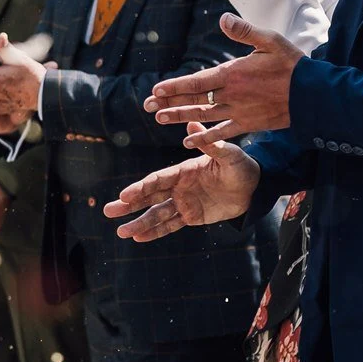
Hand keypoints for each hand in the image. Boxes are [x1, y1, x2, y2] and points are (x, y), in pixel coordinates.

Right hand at [103, 134, 260, 241]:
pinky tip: (139, 238)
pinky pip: (170, 226)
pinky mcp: (191, 217)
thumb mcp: (228, 155)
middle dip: (128, 205)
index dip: (140, 188)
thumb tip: (192, 124)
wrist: (254, 187)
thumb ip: (209, 145)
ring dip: (139, 223)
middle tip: (108, 211)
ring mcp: (183, 203)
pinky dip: (155, 232)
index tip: (125, 195)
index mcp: (182, 172)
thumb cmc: (241, 167)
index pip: (156, 181)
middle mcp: (178, 187)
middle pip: (149, 197)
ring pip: (156, 215)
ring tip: (121, 232)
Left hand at [145, 13, 302, 146]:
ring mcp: (239, 111)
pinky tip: (187, 142)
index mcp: (233, 73)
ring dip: (180, 117)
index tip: (156, 90)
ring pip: (203, 116)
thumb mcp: (270, 40)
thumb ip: (244, 32)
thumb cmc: (292, 64)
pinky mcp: (248, 124)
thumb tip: (223, 19)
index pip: (196, 81)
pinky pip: (222, 133)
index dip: (175, 87)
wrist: (314, 94)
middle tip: (148, 106)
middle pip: (194, 100)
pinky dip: (204, 138)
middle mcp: (232, 94)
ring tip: (159, 118)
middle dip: (169, 102)